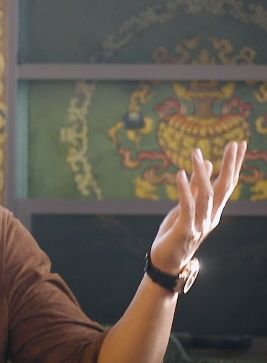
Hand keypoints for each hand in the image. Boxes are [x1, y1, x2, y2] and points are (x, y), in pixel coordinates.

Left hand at [149, 141, 246, 274]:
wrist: (166, 262)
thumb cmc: (175, 234)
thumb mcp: (186, 208)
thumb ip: (196, 189)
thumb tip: (207, 164)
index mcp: (212, 211)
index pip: (227, 184)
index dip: (234, 164)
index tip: (239, 144)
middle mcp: (211, 216)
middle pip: (224, 188)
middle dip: (230, 165)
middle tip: (235, 144)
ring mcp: (199, 224)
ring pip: (206, 195)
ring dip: (201, 173)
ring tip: (196, 152)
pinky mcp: (185, 230)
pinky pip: (187, 207)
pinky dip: (185, 190)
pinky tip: (181, 174)